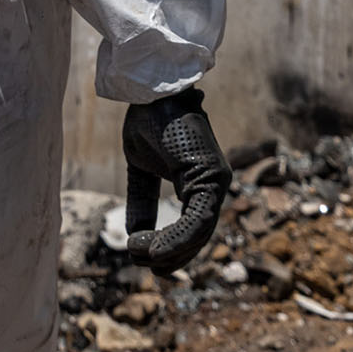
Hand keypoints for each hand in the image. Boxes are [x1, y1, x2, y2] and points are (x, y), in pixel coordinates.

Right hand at [122, 88, 230, 274]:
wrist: (152, 87)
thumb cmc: (148, 118)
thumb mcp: (140, 168)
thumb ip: (143, 201)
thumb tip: (135, 236)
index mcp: (200, 182)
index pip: (192, 228)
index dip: (172, 249)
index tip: (148, 261)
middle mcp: (215, 184)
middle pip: (198, 237)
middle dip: (171, 257)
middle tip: (142, 264)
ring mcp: (217, 181)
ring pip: (200, 233)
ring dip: (170, 252)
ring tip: (141, 256)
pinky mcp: (212, 178)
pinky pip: (198, 221)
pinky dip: (178, 240)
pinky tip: (154, 250)